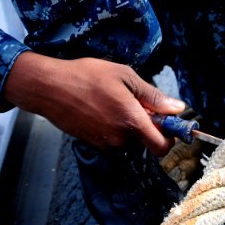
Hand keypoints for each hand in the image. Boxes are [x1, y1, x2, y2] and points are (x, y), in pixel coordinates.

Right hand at [3, 52, 184, 155]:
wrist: (48, 87)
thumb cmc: (86, 77)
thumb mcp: (125, 76)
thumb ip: (153, 96)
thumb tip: (177, 108)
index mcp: (132, 122)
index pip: (162, 147)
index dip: (169, 138)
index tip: (167, 124)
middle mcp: (120, 139)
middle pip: (145, 140)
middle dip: (145, 124)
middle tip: (133, 101)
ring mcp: (105, 143)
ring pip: (129, 138)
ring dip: (128, 124)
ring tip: (113, 102)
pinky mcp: (92, 143)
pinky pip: (113, 138)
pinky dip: (114, 126)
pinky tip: (102, 108)